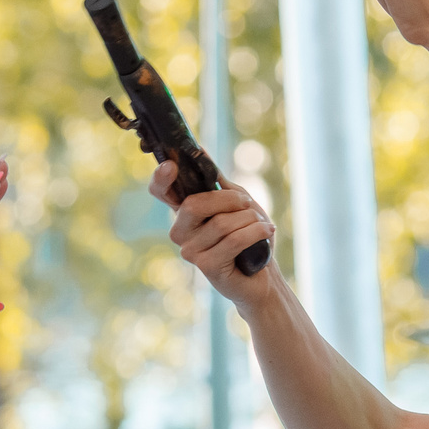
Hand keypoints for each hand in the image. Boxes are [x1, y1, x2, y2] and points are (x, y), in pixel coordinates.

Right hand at [151, 163, 277, 304]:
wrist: (265, 276)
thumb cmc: (250, 238)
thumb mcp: (237, 202)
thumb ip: (218, 182)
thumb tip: (201, 151)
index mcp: (184, 213)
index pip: (161, 192)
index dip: (161, 179)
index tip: (171, 165)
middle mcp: (180, 232)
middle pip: (194, 204)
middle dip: (230, 200)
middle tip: (248, 204)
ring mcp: (191, 251)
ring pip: (221, 223)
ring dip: (250, 219)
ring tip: (261, 225)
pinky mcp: (207, 267)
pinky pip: (234, 240)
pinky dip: (256, 232)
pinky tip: (267, 231)